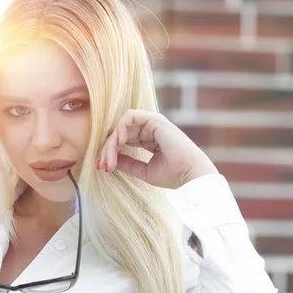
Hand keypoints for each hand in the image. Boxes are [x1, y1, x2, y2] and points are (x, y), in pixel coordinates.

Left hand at [97, 109, 218, 188]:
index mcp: (149, 140)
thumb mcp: (143, 170)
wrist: (190, 176)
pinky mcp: (155, 120)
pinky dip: (120, 128)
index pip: (122, 141)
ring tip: (109, 160)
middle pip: (119, 134)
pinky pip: (129, 117)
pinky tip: (118, 144)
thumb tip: (109, 162)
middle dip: (107, 150)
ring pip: (121, 126)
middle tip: (103, 166)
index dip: (109, 153)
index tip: (103, 168)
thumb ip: (127, 163)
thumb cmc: (173, 175)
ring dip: (111, 143)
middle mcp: (150, 130)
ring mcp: (152, 123)